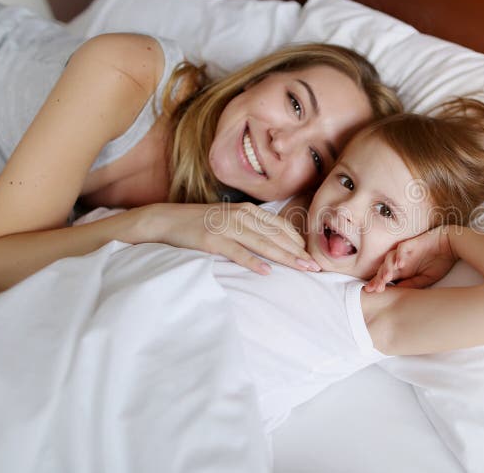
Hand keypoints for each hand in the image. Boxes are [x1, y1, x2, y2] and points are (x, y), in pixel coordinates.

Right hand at [152, 202, 319, 274]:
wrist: (167, 220)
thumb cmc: (201, 223)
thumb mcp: (230, 220)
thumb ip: (252, 227)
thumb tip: (277, 243)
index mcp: (248, 211)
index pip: (281, 227)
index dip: (299, 242)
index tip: (315, 256)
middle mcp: (240, 216)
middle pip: (277, 236)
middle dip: (299, 252)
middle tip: (317, 267)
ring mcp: (226, 227)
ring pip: (262, 244)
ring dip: (285, 257)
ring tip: (302, 268)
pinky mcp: (212, 240)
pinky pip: (237, 252)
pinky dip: (252, 262)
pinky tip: (266, 271)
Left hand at [364, 226, 456, 292]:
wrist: (452, 244)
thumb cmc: (440, 261)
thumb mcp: (427, 279)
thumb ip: (412, 284)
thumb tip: (397, 292)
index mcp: (403, 271)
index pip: (386, 278)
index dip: (378, 284)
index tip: (371, 292)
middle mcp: (401, 261)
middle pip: (383, 269)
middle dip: (378, 279)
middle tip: (375, 288)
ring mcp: (405, 252)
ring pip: (389, 258)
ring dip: (387, 268)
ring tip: (386, 277)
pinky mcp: (411, 243)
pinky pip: (402, 248)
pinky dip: (400, 256)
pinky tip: (400, 264)